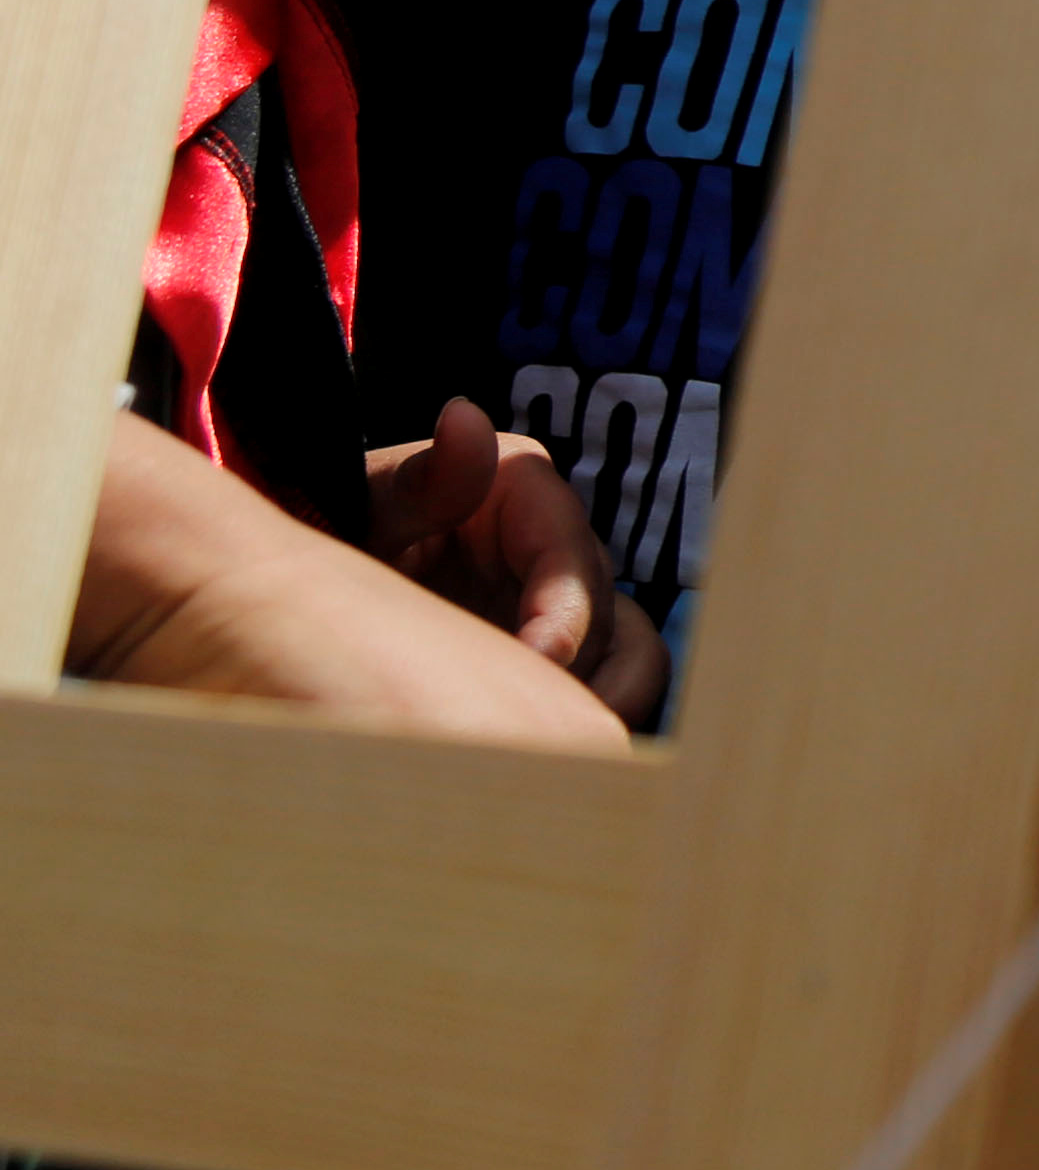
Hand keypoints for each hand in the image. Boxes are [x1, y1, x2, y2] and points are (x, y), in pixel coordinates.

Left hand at [74, 414, 625, 754]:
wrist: (280, 596)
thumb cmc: (329, 537)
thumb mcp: (362, 509)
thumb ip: (420, 481)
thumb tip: (464, 414)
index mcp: (518, 493)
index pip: (574, 551)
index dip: (566, 610)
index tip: (536, 662)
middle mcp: (551, 546)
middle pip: (610, 611)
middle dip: (580, 670)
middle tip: (528, 726)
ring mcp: (554, 603)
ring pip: (626, 654)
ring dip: (599, 699)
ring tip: (544, 749)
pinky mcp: (548, 655)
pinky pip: (603, 686)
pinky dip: (585, 717)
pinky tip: (534, 754)